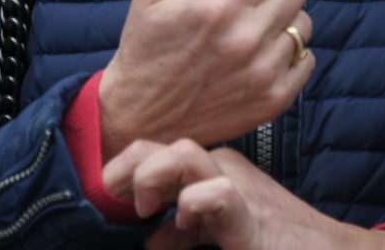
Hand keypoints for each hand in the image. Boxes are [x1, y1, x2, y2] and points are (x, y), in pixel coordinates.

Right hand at [97, 0, 313, 162]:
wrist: (138, 115)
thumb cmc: (146, 44)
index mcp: (217, 6)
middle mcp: (245, 40)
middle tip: (243, 2)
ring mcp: (263, 73)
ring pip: (303, 23)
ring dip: (280, 21)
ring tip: (248, 31)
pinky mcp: (273, 101)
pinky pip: (307, 60)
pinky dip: (289, 54)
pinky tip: (258, 57)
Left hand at [103, 141, 384, 249]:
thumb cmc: (272, 242)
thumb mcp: (220, 232)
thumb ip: (185, 232)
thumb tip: (152, 239)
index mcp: (211, 170)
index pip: (157, 150)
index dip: (125, 166)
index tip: (112, 198)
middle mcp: (222, 168)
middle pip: (164, 143)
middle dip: (129, 165)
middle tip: (118, 199)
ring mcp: (239, 187)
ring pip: (185, 154)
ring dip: (153, 175)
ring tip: (144, 208)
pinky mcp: (252, 217)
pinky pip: (218, 194)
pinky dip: (195, 202)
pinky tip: (184, 221)